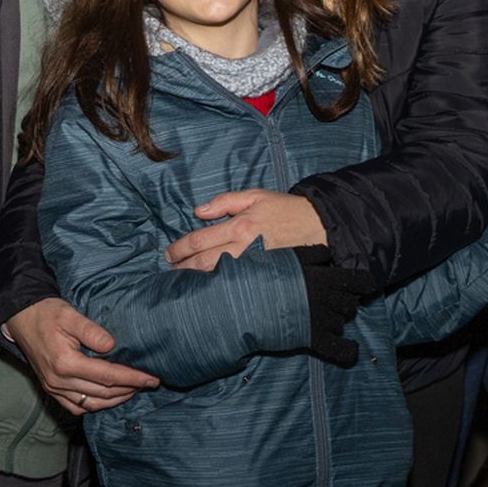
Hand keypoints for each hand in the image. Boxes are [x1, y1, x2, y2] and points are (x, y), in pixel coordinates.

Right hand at [3, 298, 158, 415]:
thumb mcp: (70, 314)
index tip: (151, 378)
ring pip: (91, 404)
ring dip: (115, 400)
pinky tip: (108, 398)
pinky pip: (76, 407)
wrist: (21, 318)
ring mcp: (53, 388)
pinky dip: (95, 406)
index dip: (132, 378)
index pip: (107, 376)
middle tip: (148, 383)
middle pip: (103, 393)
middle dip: (129, 389)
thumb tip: (112, 346)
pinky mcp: (51, 390)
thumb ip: (91, 330)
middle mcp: (58, 381)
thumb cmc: (46, 313)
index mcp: (65, 363)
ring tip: (133, 391)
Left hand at [165, 189, 324, 272]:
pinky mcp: (263, 276)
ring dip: (195, 281)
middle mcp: (245, 248)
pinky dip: (218, 288)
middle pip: (203, 263)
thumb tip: (198, 211)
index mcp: (240, 226)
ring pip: (217, 277)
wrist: (320, 227)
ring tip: (180, 284)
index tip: (167, 254)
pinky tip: (207, 291)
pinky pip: (235, 284)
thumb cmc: (286, 209)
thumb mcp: (256, 195)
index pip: (199, 240)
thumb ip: (225, 201)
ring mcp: (254, 266)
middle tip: (168, 273)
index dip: (179, 249)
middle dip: (182, 269)